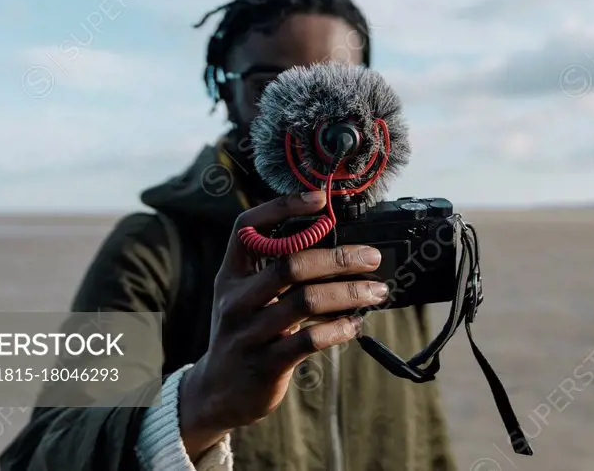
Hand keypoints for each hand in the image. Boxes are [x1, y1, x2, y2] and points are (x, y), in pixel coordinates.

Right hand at [178, 191, 386, 454]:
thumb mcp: (246, 298)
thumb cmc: (244, 334)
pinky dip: (339, 328)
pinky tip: (355, 325)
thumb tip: (337, 250)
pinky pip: (309, 339)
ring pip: (306, 301)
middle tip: (372, 258)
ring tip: (377, 292)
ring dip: (349, 293)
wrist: (216, 392)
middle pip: (290, 264)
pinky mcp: (265, 365)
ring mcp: (249, 333)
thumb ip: (277, 273)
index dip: (281, 207)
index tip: (319, 200)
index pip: (247, 228)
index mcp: (231, 275)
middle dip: (338, 258)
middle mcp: (236, 299)